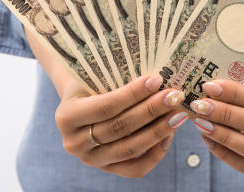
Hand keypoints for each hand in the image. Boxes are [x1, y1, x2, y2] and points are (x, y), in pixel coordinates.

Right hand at [54, 75, 187, 177]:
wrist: (81, 100)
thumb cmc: (91, 81)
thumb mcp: (94, 75)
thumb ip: (116, 77)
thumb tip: (155, 74)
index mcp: (66, 116)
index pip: (105, 107)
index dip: (132, 94)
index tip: (157, 80)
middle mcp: (73, 143)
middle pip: (119, 128)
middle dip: (150, 111)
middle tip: (174, 96)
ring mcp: (90, 160)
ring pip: (128, 149)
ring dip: (157, 131)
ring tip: (177, 115)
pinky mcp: (106, 169)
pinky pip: (134, 169)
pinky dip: (154, 154)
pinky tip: (169, 136)